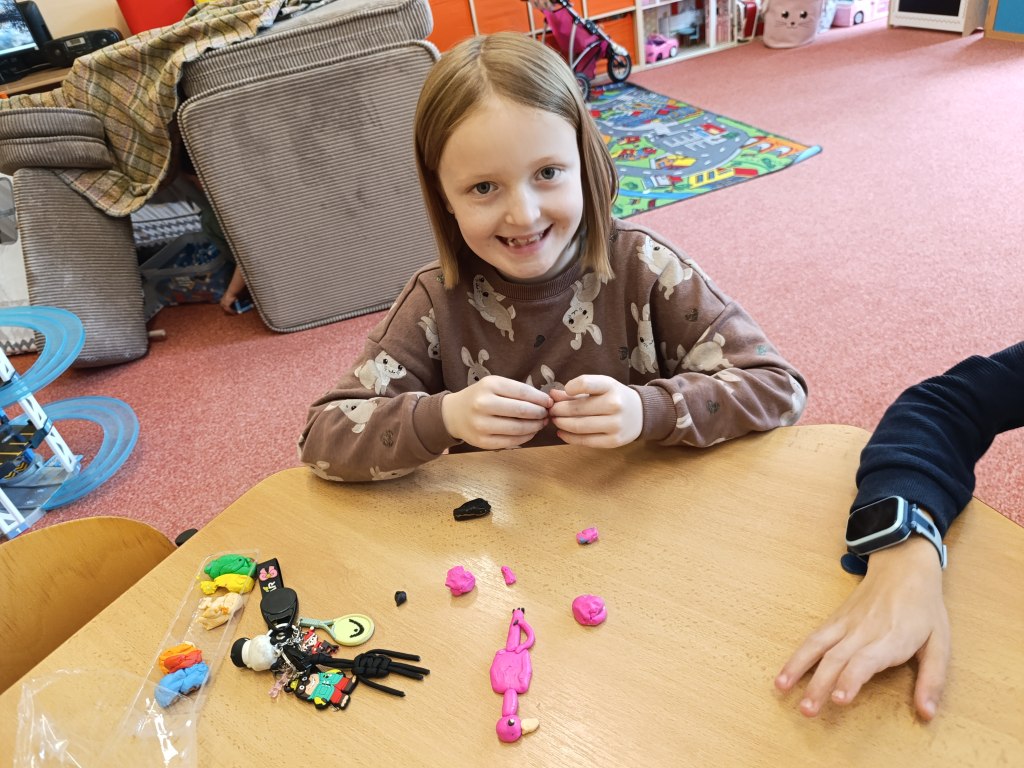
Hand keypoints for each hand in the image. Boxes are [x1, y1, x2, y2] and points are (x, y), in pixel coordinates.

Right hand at [441, 376, 551, 449]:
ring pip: (518, 428)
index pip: (523, 392)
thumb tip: (546, 402)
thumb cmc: (480, 397)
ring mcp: (481, 424)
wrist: (454, 414)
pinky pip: (511, 441)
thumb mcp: (494, 385)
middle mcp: (483, 404)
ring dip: (535, 427)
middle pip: (522, 410)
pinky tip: (530, 432)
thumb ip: (517, 391)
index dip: (540, 399)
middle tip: (547, 414)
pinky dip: (525, 437)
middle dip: (540, 413)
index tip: (549, 402)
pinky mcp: (482, 441)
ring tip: (540, 423)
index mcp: (489, 385)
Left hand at [547, 375, 642, 447]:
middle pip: (576, 408)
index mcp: (610, 386)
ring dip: (561, 423)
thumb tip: (552, 395)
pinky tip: (561, 432)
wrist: (641, 413)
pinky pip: (585, 441)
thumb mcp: (600, 387)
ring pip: (578, 426)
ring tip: (555, 420)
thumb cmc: (614, 397)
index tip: (565, 391)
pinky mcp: (613, 441)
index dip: (569, 387)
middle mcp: (615, 404)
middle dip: (558, 410)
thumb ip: (576, 390)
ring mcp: (615, 424)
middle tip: (551, 410)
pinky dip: (568, 437)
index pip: (584, 383)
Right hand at [775, 536, 948, 719]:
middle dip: (818, 685)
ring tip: (781, 688)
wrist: (903, 566)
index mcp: (891, 638)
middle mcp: (863, 631)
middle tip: (806, 711)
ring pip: (817, 646)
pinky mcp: (835, 620)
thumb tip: (927, 713)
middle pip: (836, 659)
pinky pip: (813, 638)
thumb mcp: (940, 643)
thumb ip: (933, 680)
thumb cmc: (924, 608)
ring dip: (798, 668)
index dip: (850, 679)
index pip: (865, 660)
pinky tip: (784, 673)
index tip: (838, 699)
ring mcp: (845, 624)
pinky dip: (796, 656)